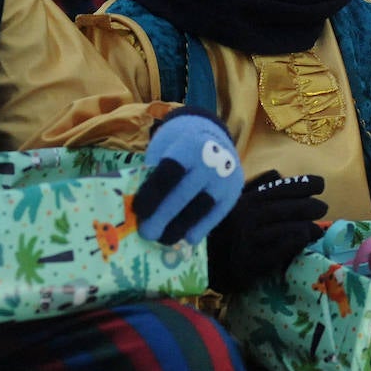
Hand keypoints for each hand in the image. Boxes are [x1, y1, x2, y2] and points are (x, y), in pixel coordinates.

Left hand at [135, 108, 243, 244]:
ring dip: (180, 227)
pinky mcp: (233, 192)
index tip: (137, 211)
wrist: (211, 131)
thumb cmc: (177, 144)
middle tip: (146, 233)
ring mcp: (225, 177)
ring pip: (201, 208)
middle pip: (183, 194)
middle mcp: (211, 160)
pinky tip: (186, 237)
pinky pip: (216, 215)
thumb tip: (139, 209)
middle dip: (163, 217)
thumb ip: (153, 173)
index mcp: (188, 145)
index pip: (168, 174)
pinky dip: (201, 228)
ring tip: (163, 239)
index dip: (152, 194)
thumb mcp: (163, 147)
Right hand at [207, 169, 326, 293]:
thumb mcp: (233, 201)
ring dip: (307, 227)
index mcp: (244, 200)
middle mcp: (247, 217)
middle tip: (323, 207)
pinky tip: (304, 241)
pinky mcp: (250, 264)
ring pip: (285, 229)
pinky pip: (278, 251)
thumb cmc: (219, 228)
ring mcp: (249, 240)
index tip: (320, 184)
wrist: (198, 262)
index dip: (303, 184)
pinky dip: (294, 244)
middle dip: (309, 206)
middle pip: (286, 208)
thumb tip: (280, 175)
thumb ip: (255, 187)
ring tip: (318, 229)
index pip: (279, 188)